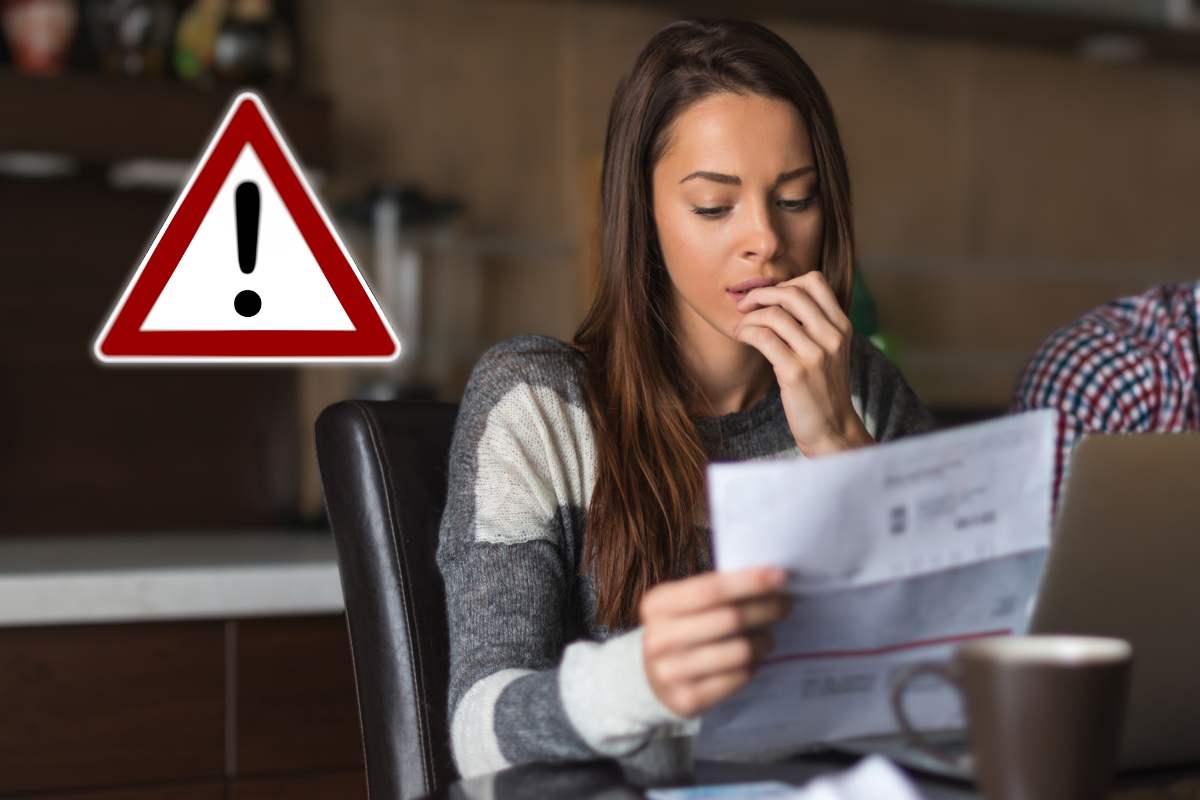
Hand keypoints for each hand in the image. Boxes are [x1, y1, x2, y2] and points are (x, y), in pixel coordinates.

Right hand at [640, 566, 791, 717]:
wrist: (653, 677)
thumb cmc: (682, 629)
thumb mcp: (685, 603)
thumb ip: (716, 590)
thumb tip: (769, 580)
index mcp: (657, 605)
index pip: (710, 589)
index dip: (749, 582)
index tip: (780, 576)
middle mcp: (658, 638)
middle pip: (729, 619)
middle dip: (765, 609)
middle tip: (785, 605)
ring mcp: (669, 672)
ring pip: (739, 651)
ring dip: (763, 642)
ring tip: (768, 639)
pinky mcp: (686, 699)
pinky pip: (737, 678)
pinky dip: (752, 667)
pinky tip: (752, 660)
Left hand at [734, 270, 873, 455]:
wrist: (832, 429)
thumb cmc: (822, 389)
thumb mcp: (829, 351)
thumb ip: (813, 325)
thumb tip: (777, 298)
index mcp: (842, 326)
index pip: (815, 281)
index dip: (786, 283)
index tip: (769, 298)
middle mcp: (832, 336)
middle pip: (792, 292)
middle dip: (760, 294)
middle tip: (745, 306)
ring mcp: (815, 354)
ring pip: (774, 314)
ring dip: (749, 317)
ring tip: (741, 328)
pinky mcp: (795, 373)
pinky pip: (763, 337)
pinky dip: (746, 332)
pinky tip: (742, 338)